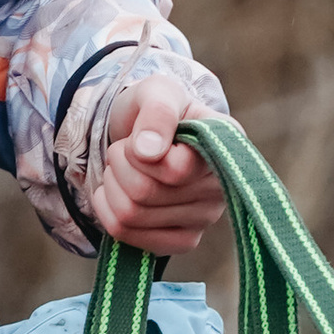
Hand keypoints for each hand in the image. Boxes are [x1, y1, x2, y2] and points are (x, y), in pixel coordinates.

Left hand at [91, 72, 225, 252]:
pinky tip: (116, 193)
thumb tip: (149, 152)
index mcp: (227, 145)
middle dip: (118, 165)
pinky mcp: (184, 241)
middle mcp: (223, 187)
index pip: (174, 170)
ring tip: (122, 169)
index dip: (139, 153)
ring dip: (111, 185)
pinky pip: (127, 236)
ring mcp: (205, 219)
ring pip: (131, 215)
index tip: (139, 137)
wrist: (147, 136)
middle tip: (125, 151)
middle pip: (144, 194)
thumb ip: (157, 112)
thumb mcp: (157, 92)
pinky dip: (107, 211)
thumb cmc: (156, 111)